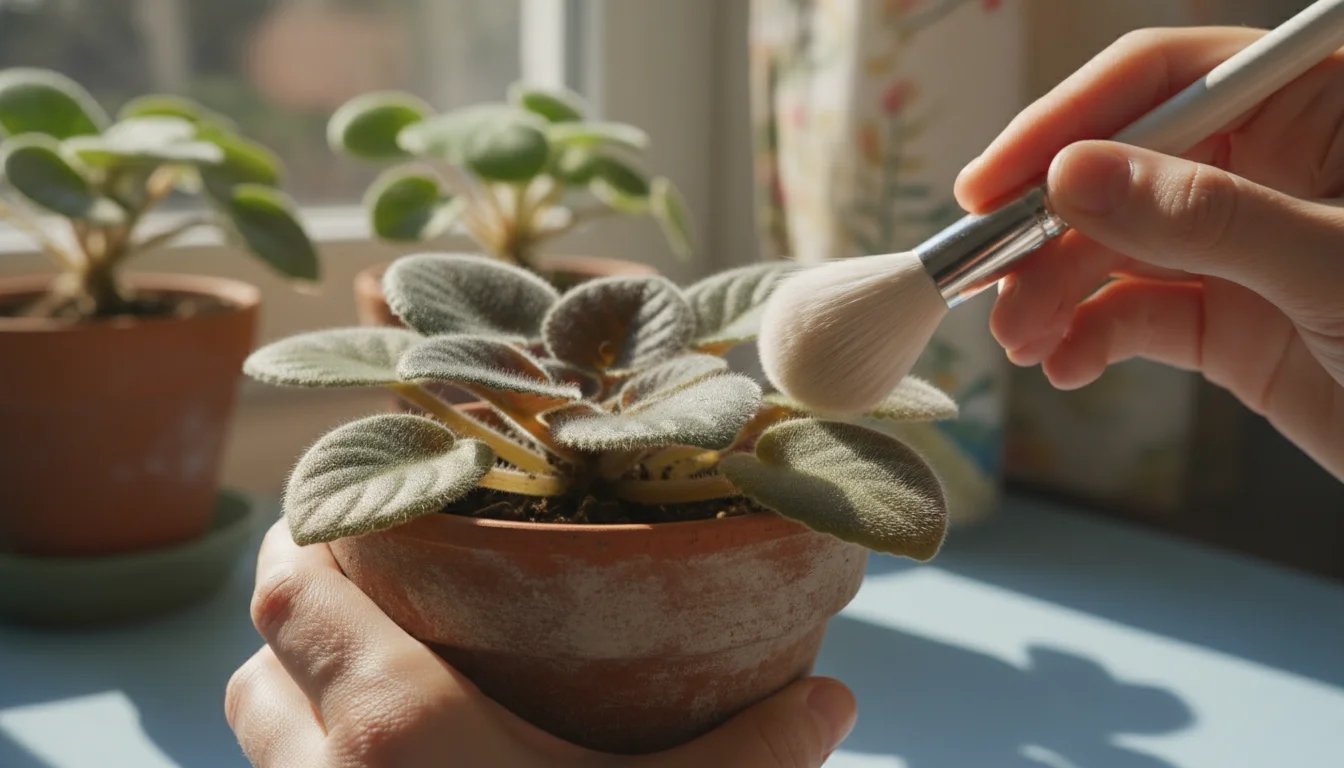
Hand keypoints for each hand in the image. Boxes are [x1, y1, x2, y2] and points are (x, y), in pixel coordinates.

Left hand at [225, 521, 856, 767]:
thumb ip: (761, 753)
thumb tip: (833, 696)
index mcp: (397, 727)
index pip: (291, 590)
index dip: (303, 529)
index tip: (344, 500)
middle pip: (261, 660)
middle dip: (303, 616)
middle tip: (375, 585)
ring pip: (261, 736)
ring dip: (299, 694)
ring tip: (378, 672)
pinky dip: (313, 764)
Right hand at [955, 26, 1343, 479]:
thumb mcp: (1331, 262)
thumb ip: (1204, 215)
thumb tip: (1070, 176)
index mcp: (1311, 104)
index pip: (1162, 79)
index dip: (1066, 123)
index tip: (993, 183)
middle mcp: (1265, 163)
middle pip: (1118, 170)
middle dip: (1047, 229)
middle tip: (984, 280)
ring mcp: (1241, 245)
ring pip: (1113, 249)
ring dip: (1053, 294)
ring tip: (1021, 341)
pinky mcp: (1228, 321)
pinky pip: (1135, 316)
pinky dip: (1089, 341)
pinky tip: (1065, 365)